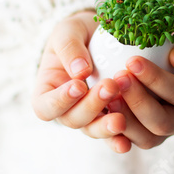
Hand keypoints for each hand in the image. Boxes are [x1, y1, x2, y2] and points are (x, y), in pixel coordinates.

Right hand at [31, 11, 126, 138]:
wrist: (100, 36)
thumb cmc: (77, 34)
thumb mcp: (67, 31)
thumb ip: (70, 48)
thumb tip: (80, 71)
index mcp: (48, 92)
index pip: (46, 106)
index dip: (60, 101)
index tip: (79, 85)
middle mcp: (66, 109)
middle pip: (73, 120)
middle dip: (91, 106)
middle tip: (111, 86)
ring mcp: (89, 116)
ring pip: (93, 130)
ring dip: (106, 126)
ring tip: (121, 120)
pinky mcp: (110, 117)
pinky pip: (113, 134)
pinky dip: (119, 139)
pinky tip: (128, 141)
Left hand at [106, 25, 173, 150]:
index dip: (155, 79)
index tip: (132, 60)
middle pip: (162, 123)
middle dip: (137, 102)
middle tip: (118, 78)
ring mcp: (166, 131)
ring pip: (146, 138)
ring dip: (125, 119)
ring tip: (107, 95)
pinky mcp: (147, 134)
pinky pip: (131, 140)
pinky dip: (115, 130)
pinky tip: (101, 109)